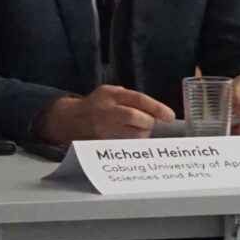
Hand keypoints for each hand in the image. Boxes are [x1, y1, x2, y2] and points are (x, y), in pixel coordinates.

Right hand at [34, 84, 175, 143]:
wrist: (70, 119)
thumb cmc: (97, 105)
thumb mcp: (111, 93)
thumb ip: (130, 99)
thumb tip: (156, 111)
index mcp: (110, 94)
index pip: (138, 99)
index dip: (157, 108)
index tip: (169, 115)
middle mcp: (106, 111)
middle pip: (136, 118)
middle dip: (148, 122)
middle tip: (149, 123)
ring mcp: (103, 128)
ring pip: (133, 135)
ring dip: (142, 134)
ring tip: (139, 131)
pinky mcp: (102, 143)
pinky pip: (125, 145)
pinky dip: (132, 143)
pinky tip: (131, 139)